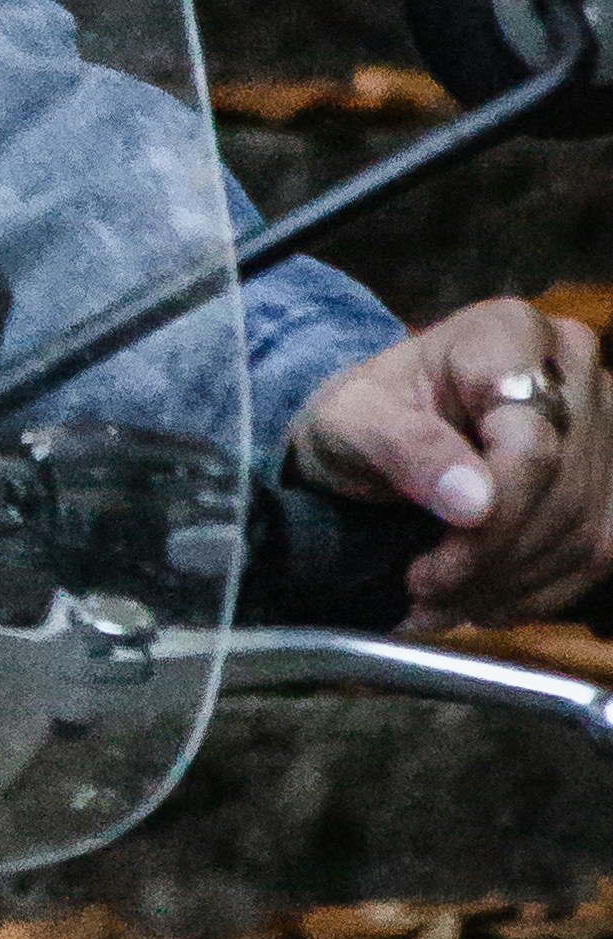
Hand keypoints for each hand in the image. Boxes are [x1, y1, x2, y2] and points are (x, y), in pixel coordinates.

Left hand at [284, 296, 612, 626]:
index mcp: (509, 335)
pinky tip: (482, 599)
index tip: (426, 571)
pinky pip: (596, 552)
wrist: (381, 426)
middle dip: (489, 563)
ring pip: (583, 531)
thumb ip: (407, 449)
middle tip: (422, 595)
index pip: (532, 444)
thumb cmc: (364, 413)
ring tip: (440, 604)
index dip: (490, 521)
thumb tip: (474, 503)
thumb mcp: (351, 421)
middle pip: (562, 492)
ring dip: (509, 586)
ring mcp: (605, 423)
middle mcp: (574, 368)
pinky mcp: (612, 478)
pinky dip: (536, 590)